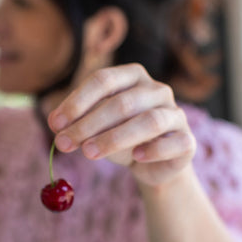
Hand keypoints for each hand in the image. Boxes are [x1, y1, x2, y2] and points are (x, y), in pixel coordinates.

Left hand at [47, 63, 195, 186]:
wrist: (153, 165)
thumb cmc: (120, 138)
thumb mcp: (96, 127)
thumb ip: (77, 121)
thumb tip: (54, 123)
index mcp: (132, 76)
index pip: (103, 80)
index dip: (77, 101)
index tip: (55, 124)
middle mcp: (157, 90)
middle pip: (122, 102)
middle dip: (88, 124)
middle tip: (63, 144)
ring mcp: (175, 113)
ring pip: (148, 121)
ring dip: (114, 138)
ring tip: (88, 153)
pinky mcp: (187, 140)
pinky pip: (173, 142)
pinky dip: (153, 149)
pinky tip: (135, 157)